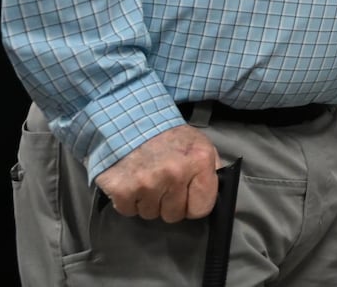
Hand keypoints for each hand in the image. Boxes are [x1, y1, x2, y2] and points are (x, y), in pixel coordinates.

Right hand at [94, 124, 221, 221]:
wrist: (130, 120)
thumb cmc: (168, 136)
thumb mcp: (200, 145)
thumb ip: (210, 170)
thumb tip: (214, 195)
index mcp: (199, 162)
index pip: (201, 208)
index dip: (193, 205)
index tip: (186, 196)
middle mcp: (175, 174)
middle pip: (174, 215)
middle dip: (168, 203)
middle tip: (162, 183)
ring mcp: (147, 183)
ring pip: (150, 214)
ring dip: (148, 201)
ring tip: (146, 179)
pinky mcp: (122, 189)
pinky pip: (128, 211)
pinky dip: (128, 201)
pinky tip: (131, 181)